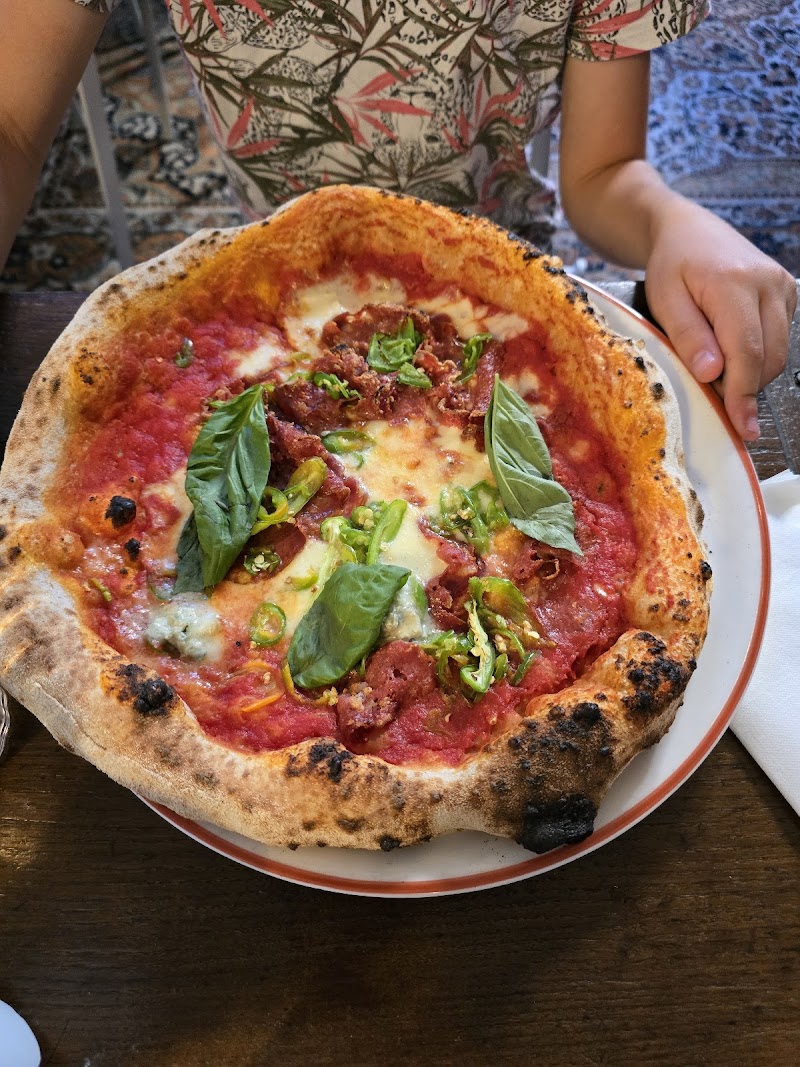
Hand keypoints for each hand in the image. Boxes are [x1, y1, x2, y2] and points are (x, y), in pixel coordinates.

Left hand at [645, 199, 796, 439]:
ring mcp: (783, 286)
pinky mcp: (788, 293)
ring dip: (750, 373)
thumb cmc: (671, 266)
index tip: (741, 426)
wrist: (688, 231)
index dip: (742, 394)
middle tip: (710, 390)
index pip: (747, 352)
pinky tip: (731, 346)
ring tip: (715, 363)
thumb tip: (712, 374)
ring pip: (778, 353)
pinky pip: (779, 339)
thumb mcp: (665, 301)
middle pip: (768, 358)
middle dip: (743, 386)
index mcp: (734, 283)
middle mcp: (768, 283)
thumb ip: (688, 336)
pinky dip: (757, 355)